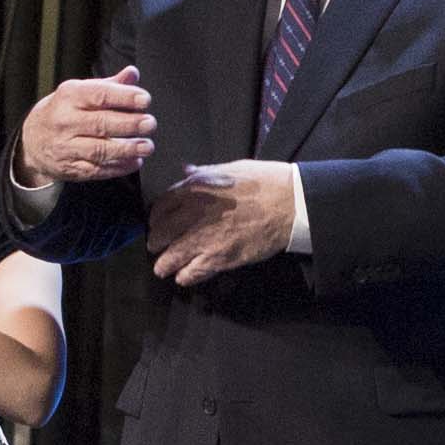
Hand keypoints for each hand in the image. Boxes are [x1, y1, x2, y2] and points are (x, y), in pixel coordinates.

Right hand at [21, 66, 158, 185]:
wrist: (32, 141)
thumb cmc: (63, 112)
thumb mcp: (80, 92)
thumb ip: (109, 85)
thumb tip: (133, 73)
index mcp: (69, 96)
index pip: (99, 95)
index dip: (124, 97)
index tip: (145, 100)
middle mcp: (65, 121)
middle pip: (100, 123)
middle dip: (129, 124)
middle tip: (150, 124)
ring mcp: (66, 147)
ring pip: (99, 150)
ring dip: (126, 149)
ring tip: (147, 146)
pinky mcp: (70, 168)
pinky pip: (97, 170)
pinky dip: (118, 168)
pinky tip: (135, 162)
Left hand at [148, 163, 296, 284]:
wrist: (289, 203)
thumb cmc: (263, 181)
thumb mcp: (229, 168)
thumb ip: (202, 173)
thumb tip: (186, 171)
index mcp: (193, 189)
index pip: (159, 208)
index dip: (156, 219)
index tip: (158, 224)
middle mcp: (191, 214)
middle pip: (159, 236)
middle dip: (156, 243)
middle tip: (158, 248)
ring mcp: (203, 239)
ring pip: (169, 259)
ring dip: (165, 265)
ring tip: (164, 268)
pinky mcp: (218, 259)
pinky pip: (190, 274)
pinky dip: (185, 276)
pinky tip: (186, 276)